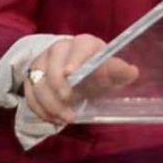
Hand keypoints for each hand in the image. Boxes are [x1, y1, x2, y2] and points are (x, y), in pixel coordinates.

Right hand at [24, 34, 138, 125]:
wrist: (75, 71)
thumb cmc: (95, 70)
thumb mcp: (109, 71)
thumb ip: (118, 71)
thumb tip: (132, 72)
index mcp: (83, 44)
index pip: (78, 47)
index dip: (74, 59)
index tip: (70, 73)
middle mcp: (60, 48)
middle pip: (52, 63)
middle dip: (58, 86)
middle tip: (69, 105)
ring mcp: (43, 61)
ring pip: (37, 79)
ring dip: (49, 102)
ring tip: (64, 118)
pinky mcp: (32, 76)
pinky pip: (29, 93)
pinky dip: (39, 108)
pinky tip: (52, 119)